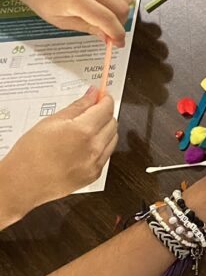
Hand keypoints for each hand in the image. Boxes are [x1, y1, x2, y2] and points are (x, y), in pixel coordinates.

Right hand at [0, 87, 116, 224]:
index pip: (106, 108)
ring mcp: (96, 162)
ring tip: (85, 130)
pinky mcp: (94, 174)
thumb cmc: (30, 152)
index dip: (105, 99)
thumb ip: (77, 106)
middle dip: (104, 114)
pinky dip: (100, 147)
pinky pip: (106, 155)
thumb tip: (93, 93)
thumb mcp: (51, 121)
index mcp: (83, 130)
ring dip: (104, 130)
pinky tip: (84, 147)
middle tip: (91, 112)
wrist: (22, 182)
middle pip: (112, 122)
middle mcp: (94, 147)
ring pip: (112, 139)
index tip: (101, 96)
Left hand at [6, 0, 130, 46]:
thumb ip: (89, 28)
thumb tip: (110, 38)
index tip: (119, 42)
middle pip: (122, 7)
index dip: (117, 34)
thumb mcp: (62, 22)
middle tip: (111, 28)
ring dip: (122, 9)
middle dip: (120, 22)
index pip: (107, 19)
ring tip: (108, 12)